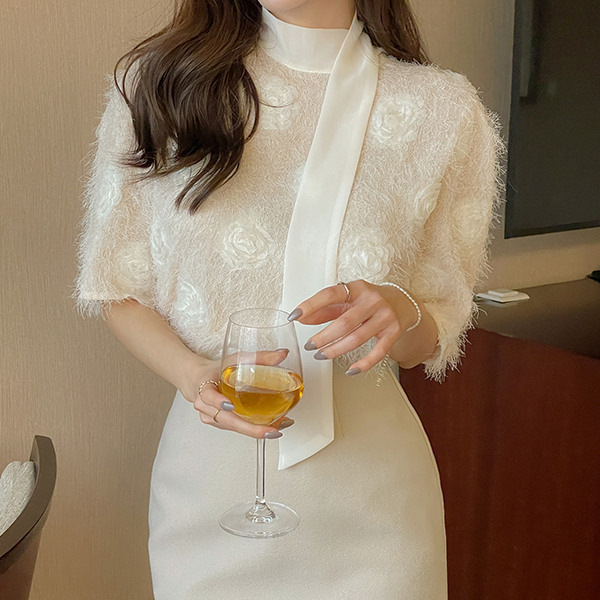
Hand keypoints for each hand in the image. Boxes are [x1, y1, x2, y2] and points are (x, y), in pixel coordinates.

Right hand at [184, 352, 294, 438]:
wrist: (199, 380)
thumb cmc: (215, 370)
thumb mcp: (235, 359)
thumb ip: (259, 357)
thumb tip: (281, 354)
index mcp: (205, 388)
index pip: (209, 396)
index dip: (218, 401)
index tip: (229, 405)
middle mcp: (206, 406)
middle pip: (227, 420)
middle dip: (250, 428)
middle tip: (270, 429)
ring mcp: (212, 417)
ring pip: (234, 427)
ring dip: (255, 430)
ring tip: (276, 428)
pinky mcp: (220, 424)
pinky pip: (236, 429)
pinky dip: (252, 429)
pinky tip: (269, 426)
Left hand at [290, 280, 419, 373]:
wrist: (404, 303)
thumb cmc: (370, 301)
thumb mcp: (348, 300)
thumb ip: (325, 309)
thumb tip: (302, 318)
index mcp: (357, 288)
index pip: (330, 294)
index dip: (310, 305)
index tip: (295, 316)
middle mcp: (372, 300)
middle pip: (344, 322)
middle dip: (323, 337)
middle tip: (310, 345)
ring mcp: (385, 317)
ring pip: (357, 338)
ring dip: (336, 350)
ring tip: (321, 355)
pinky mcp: (394, 332)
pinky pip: (378, 352)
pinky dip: (363, 363)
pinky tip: (350, 369)